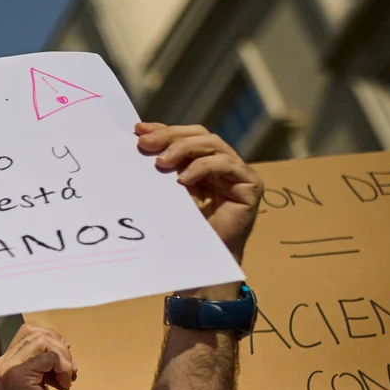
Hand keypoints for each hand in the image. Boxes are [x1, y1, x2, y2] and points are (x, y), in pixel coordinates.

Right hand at [0, 325, 76, 389]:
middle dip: (57, 345)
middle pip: (33, 332)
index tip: (64, 357)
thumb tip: (60, 341)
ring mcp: (7, 370)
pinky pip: (49, 356)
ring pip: (41, 341)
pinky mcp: (19, 376)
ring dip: (62, 356)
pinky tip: (65, 383)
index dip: (50, 339)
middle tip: (69, 367)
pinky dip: (63, 366)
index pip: (26, 333)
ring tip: (68, 375)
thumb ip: (40, 364)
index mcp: (3, 366)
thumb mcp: (38, 385)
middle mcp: (0, 365)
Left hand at [135, 123, 262, 261]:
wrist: (203, 259)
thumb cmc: (185, 229)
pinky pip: (227, 165)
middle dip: (170, 137)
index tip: (138, 131)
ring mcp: (238, 172)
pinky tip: (183, 180)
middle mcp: (222, 163)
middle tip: (145, 143)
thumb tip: (139, 144)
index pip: (186, 136)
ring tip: (161, 163)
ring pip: (212, 145)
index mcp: (203, 163)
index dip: (164, 130)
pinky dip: (203, 167)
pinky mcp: (250, 184)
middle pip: (199, 136)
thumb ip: (162, 171)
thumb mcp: (168, 194)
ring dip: (183, 149)